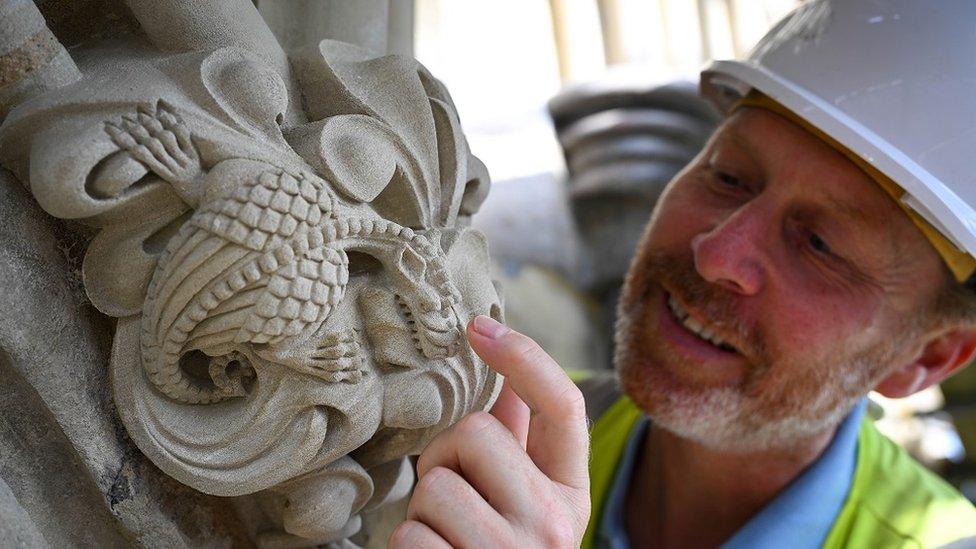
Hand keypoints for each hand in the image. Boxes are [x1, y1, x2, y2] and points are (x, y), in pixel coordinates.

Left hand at [389, 315, 590, 547]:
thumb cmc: (501, 548)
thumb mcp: (528, 501)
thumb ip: (517, 442)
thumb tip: (502, 368)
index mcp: (570, 494)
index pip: (563, 406)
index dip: (524, 356)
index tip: (479, 326)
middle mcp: (550, 523)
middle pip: (477, 431)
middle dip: (446, 457)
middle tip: (452, 498)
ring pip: (435, 485)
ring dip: (423, 510)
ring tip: (444, 535)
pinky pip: (409, 535)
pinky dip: (409, 547)